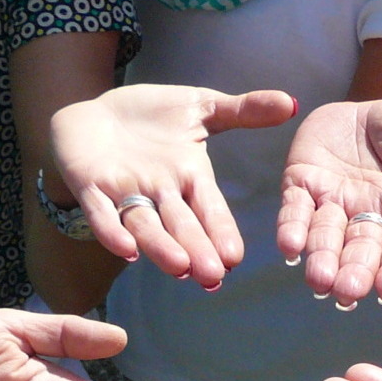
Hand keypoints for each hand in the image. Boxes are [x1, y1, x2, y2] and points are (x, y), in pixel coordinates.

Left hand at [50, 84, 298, 287]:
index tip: (235, 257)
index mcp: (189, 178)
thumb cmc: (150, 116)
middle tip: (211, 276)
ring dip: (160, 247)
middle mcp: (160, 193)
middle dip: (195, 250)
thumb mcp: (200, 106)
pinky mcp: (90, 186)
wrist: (94, 109)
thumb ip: (244, 110)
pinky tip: (124, 249)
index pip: (209, 209)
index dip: (220, 232)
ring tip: (179, 268)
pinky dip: (111, 230)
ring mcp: (125, 192)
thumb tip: (291, 103)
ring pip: (145, 225)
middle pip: (180, 226)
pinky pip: (101, 212)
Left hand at [277, 99, 381, 307]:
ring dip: (322, 261)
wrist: (362, 109)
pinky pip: (294, 212)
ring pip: (327, 238)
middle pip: (362, 250)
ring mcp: (333, 205)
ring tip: (319, 281)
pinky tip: (290, 247)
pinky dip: (291, 230)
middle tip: (347, 293)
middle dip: (355, 272)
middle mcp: (368, 217)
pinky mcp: (301, 187)